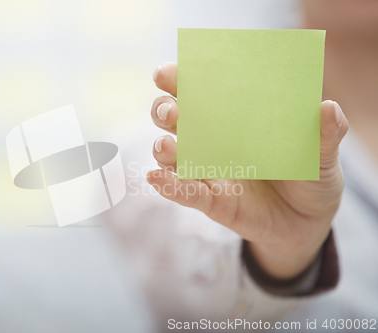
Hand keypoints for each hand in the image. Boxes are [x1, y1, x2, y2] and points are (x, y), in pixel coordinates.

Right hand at [147, 62, 348, 279]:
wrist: (309, 221)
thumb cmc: (310, 176)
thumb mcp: (323, 154)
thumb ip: (325, 133)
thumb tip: (327, 108)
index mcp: (234, 119)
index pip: (199, 94)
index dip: (178, 81)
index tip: (167, 73)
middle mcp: (213, 142)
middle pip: (175, 121)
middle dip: (165, 111)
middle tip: (171, 111)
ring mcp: (209, 172)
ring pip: (173, 156)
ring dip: (164, 149)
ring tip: (168, 147)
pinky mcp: (211, 202)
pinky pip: (185, 193)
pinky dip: (168, 186)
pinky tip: (156, 178)